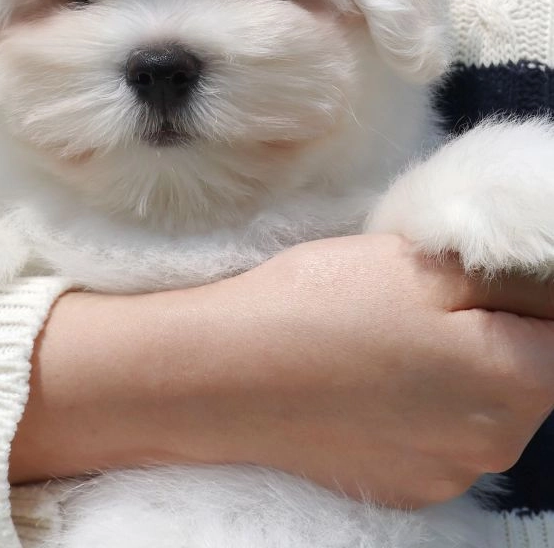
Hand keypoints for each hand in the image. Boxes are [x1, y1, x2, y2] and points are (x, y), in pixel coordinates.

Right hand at [10, 233, 553, 506]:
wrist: (227, 374)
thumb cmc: (321, 303)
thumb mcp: (420, 260)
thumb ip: (503, 274)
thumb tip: (543, 281)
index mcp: (511, 378)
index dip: (532, 299)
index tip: (485, 280)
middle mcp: (495, 442)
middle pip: (529, 374)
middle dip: (495, 332)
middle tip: (424, 295)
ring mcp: (450, 474)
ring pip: (481, 407)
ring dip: (458, 372)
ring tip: (386, 336)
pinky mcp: (408, 490)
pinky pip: (441, 440)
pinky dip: (421, 409)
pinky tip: (366, 378)